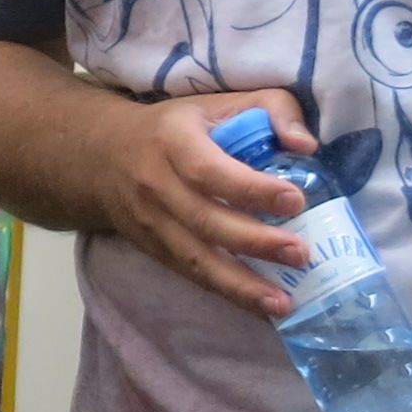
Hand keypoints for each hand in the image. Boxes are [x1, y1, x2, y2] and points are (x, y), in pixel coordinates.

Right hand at [90, 91, 318, 317]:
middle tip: (301, 253)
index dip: (252, 189)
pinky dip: (227, 294)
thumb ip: (270, 109)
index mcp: (173, 142)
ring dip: (241, 285)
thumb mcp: (218, 103)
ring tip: (283, 303)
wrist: (104, 156)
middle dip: (255, 242)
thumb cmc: (175, 126)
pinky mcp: (155, 250)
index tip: (295, 200)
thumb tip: (307, 145)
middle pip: (205, 221)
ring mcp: (153, 224)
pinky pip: (192, 276)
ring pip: (196, 260)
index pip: (210, 170)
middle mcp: (157, 186)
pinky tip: (261, 309)